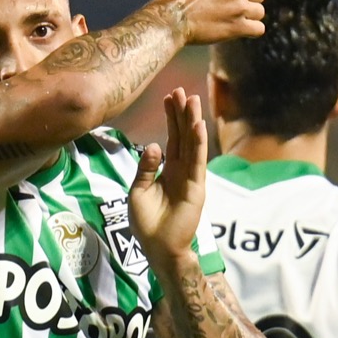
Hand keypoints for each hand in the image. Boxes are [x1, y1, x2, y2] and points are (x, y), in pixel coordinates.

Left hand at [129, 88, 207, 265]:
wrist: (158, 247)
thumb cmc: (147, 223)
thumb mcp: (138, 191)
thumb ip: (146, 168)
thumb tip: (154, 145)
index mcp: (167, 169)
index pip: (170, 137)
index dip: (170, 117)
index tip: (169, 96)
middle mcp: (180, 170)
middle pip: (182, 136)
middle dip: (182, 113)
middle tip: (181, 90)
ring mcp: (190, 178)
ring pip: (192, 144)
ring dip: (192, 122)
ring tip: (192, 100)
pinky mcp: (196, 188)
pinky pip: (197, 162)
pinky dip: (198, 144)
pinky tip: (199, 126)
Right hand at [154, 0, 266, 43]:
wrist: (172, 17)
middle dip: (249, 1)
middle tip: (232, 7)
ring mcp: (240, 8)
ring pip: (259, 12)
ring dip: (249, 17)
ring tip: (232, 19)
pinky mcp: (237, 27)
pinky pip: (258, 29)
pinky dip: (251, 31)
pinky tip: (240, 30)